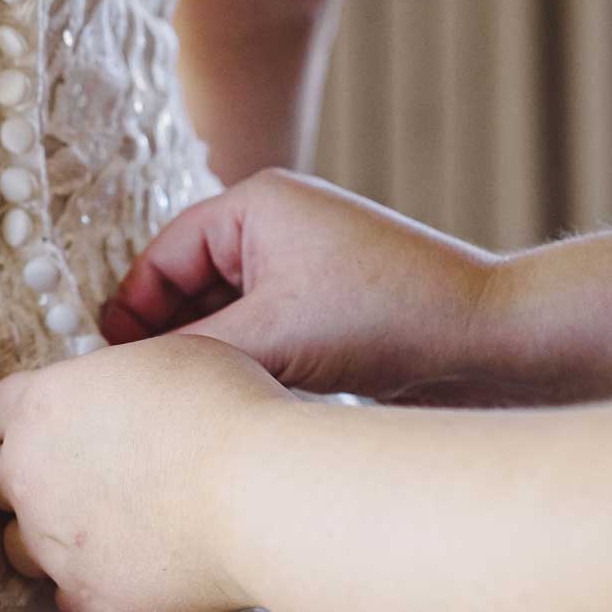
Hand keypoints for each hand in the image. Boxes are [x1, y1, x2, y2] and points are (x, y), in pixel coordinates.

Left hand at [0, 334, 290, 611]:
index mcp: (42, 405)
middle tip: (78, 476)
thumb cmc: (228, 413)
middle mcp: (29, 474)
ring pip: (18, 546)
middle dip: (28, 476)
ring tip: (101, 531)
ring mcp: (52, 542)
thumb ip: (118, 378)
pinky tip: (125, 570)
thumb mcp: (169, 357)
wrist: (259, 495)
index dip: (33, 416)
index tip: (60, 424)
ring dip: (49, 538)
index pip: (3, 410)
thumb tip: (120, 396)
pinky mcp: (86, 595)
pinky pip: (66, 597)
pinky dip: (90, 586)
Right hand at [101, 168, 510, 402]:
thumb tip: (125, 379)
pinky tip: (241, 405)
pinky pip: (258, 334)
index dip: (132, 315)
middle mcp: (276, 226)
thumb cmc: (387, 318)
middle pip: (185, 287)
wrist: (493, 342)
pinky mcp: (324, 308)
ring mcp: (302, 266)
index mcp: (255, 204)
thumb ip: (190, 353)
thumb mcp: (272, 335)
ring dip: (209, 358)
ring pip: (221, 317)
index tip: (118, 373)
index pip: (161, 257)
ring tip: (198, 407)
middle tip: (152, 399)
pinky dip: (243, 366)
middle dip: (170, 341)